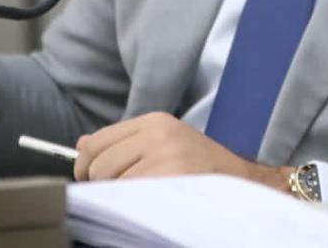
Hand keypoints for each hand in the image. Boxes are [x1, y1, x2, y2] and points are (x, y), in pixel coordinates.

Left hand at [73, 112, 290, 191]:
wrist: (246, 186)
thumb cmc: (204, 169)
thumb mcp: (166, 144)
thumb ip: (124, 142)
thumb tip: (81, 144)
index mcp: (156, 121)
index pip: (97, 141)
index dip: (86, 165)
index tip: (91, 179)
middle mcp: (159, 134)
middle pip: (98, 164)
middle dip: (103, 184)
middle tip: (125, 192)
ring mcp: (166, 157)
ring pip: (111, 183)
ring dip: (120, 196)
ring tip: (146, 197)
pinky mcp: (170, 180)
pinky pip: (130, 197)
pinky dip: (133, 206)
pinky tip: (152, 204)